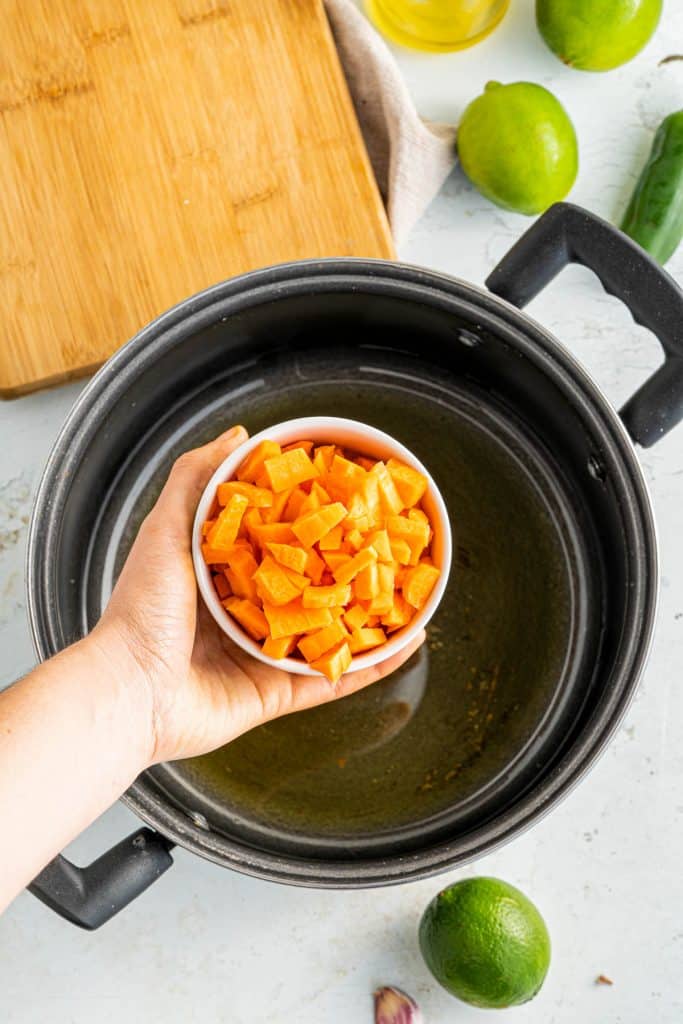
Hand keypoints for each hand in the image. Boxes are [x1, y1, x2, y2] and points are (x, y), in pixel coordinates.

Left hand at [94, 426, 424, 765]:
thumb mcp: (165, 529)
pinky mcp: (278, 693)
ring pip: (329, 630)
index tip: (345, 494)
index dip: (311, 516)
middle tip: (386, 540)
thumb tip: (238, 436)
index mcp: (221, 574)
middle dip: (347, 564)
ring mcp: (265, 655)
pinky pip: (334, 678)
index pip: (278, 537)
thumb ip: (196, 480)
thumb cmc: (141, 611)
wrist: (131, 692)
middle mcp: (247, 613)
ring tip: (407, 590)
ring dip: (369, 613)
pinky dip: (371, 664)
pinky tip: (407, 643)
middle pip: (310, 583)